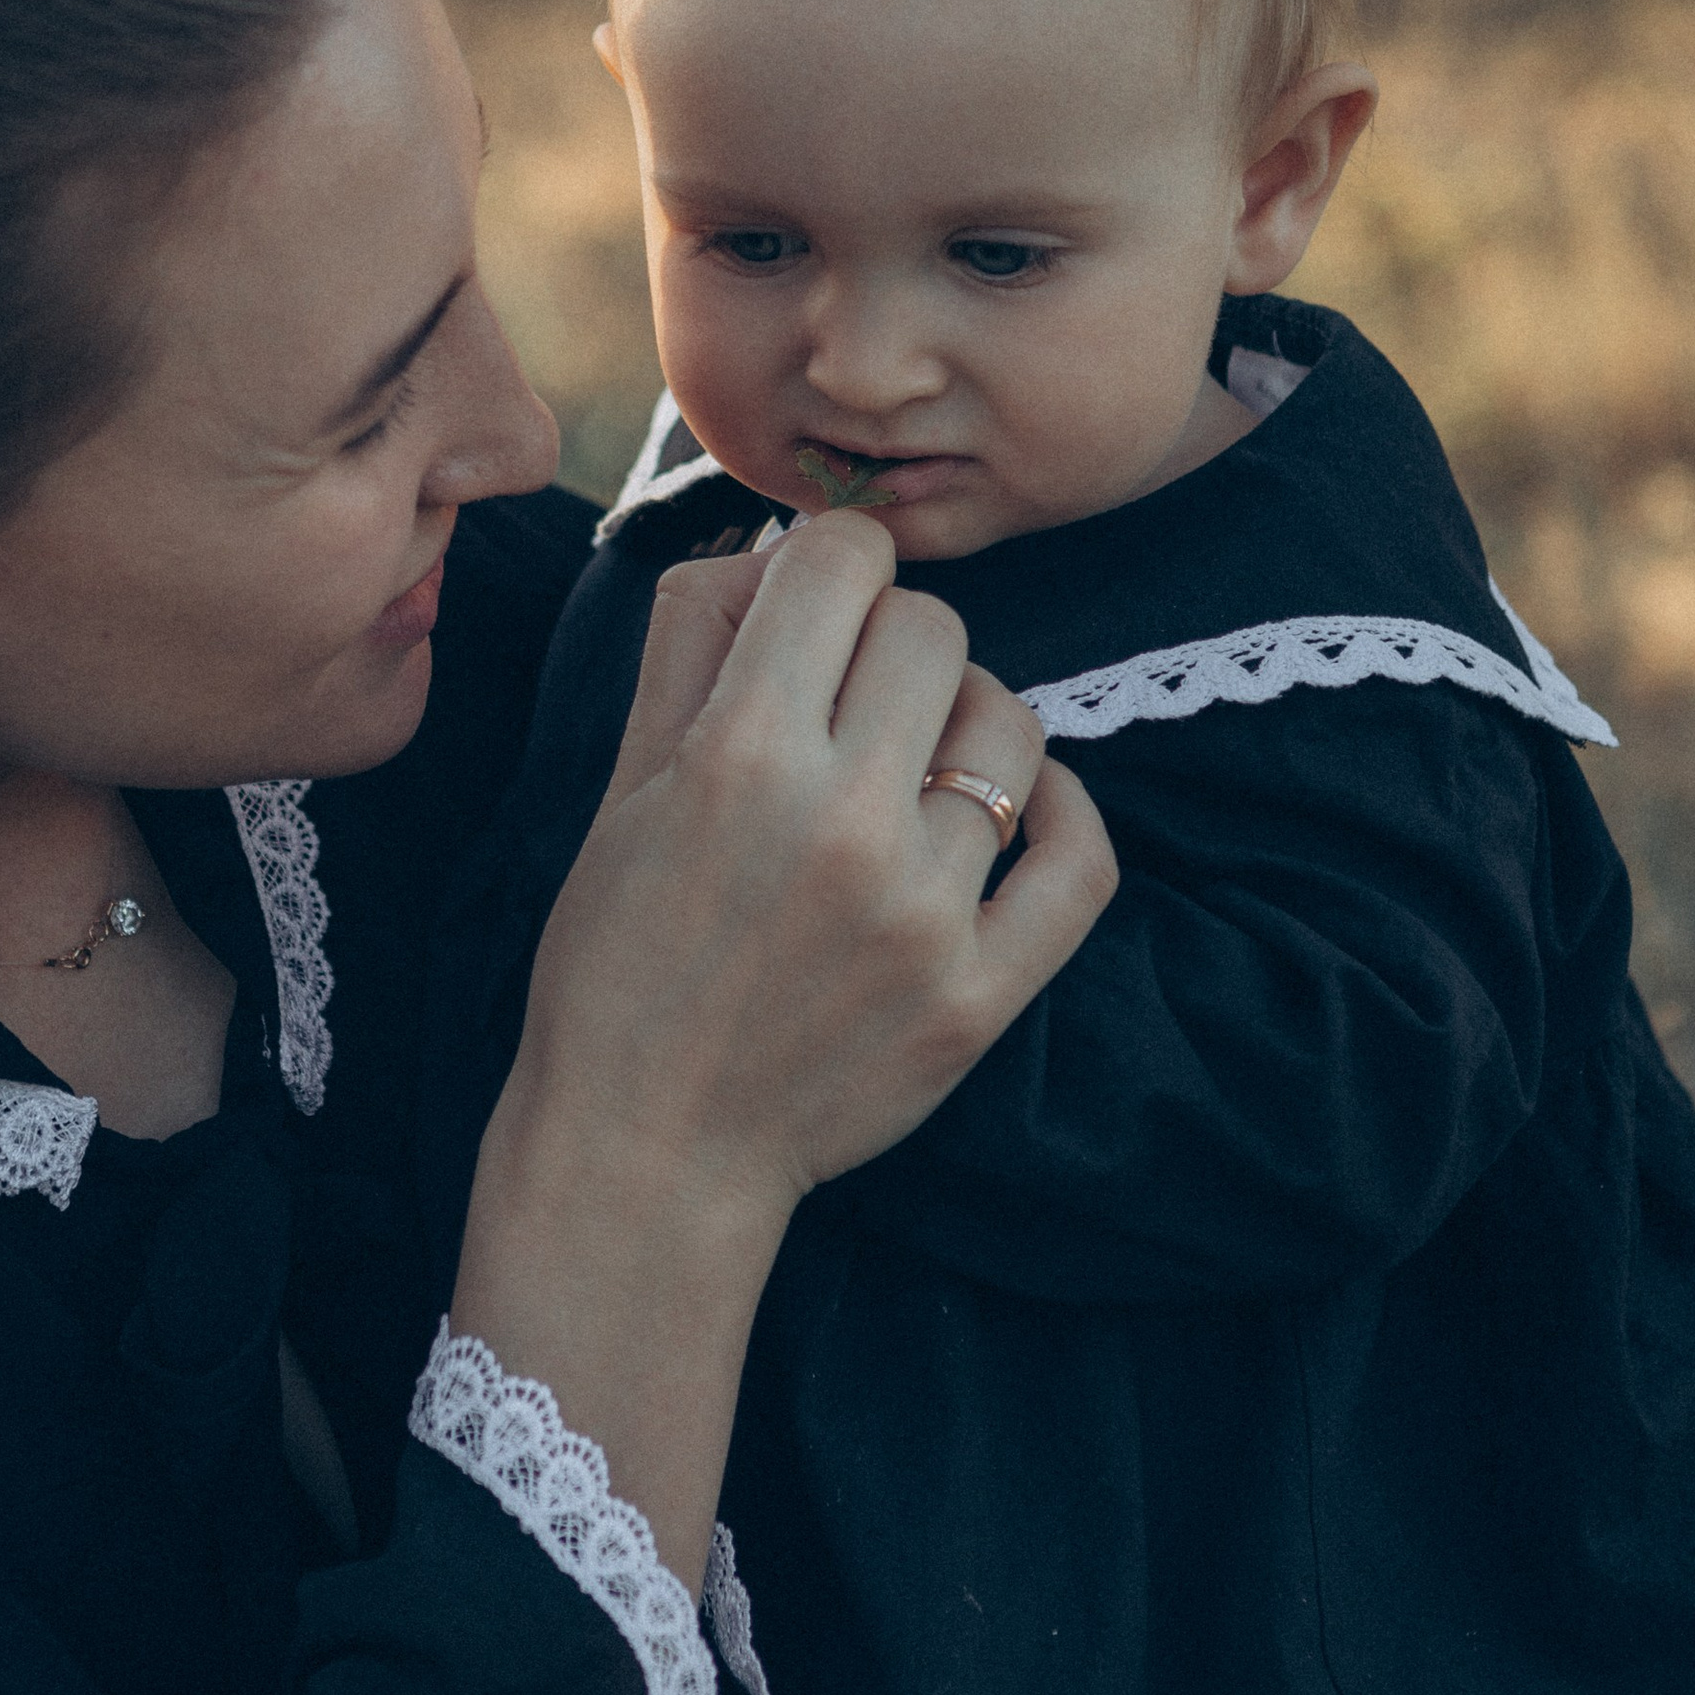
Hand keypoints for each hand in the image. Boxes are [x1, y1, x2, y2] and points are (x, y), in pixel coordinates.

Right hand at [451, 512, 1114, 1575]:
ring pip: (1009, 727)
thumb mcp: (618, 786)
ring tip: (908, 774)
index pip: (843, 558)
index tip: (817, 603)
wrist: (647, 1151)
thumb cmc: (615, 961)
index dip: (830, 560)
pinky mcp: (981, 996)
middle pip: (932, 629)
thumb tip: (777, 543)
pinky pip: (1078, 852)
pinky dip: (1057, 810)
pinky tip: (1005, 813)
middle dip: (890, 641)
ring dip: (961, 727)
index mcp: (736, 754)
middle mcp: (841, 823)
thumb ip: (691, 642)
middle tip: (850, 702)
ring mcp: (924, 914)